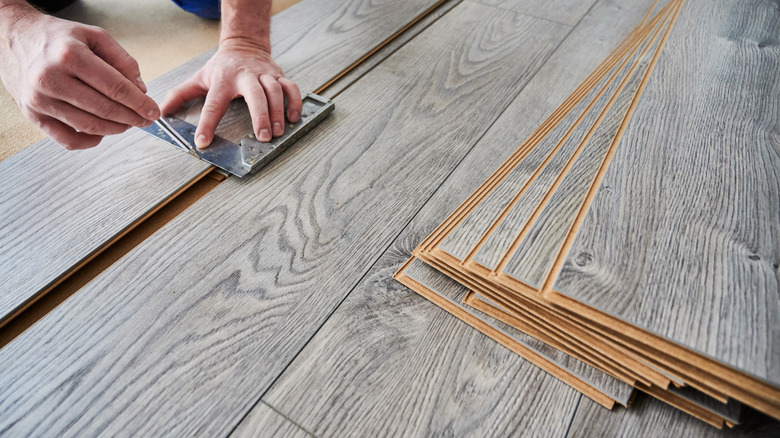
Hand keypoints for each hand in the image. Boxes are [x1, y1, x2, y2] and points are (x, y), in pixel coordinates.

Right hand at [0, 6, 159, 149]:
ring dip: (116, 129)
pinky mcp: (33, 115)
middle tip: (145, 119)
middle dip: (132, 118)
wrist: (14, 37)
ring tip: (128, 123)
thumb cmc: (55, 37)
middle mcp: (51, 78)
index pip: (115, 87)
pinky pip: (67, 140)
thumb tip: (140, 89)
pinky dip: (90, 141)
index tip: (153, 111)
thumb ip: (122, 60)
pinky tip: (102, 133)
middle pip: (104, 109)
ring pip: (89, 126)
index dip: (139, 103)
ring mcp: (40, 99)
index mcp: (69, 55)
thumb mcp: (93, 35)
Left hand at [160, 41, 301, 148]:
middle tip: (262, 137)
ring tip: (277, 132)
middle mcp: (245, 76)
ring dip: (278, 113)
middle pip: (255, 94)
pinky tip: (293, 118)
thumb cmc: (221, 67)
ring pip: (275, 92)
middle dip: (260, 116)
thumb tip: (162, 111)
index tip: (203, 142)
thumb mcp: (199, 78)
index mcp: (223, 80)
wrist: (243, 45)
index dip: (207, 124)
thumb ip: (180, 95)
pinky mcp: (278, 75)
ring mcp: (264, 75)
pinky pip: (291, 88)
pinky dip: (295, 102)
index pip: (214, 104)